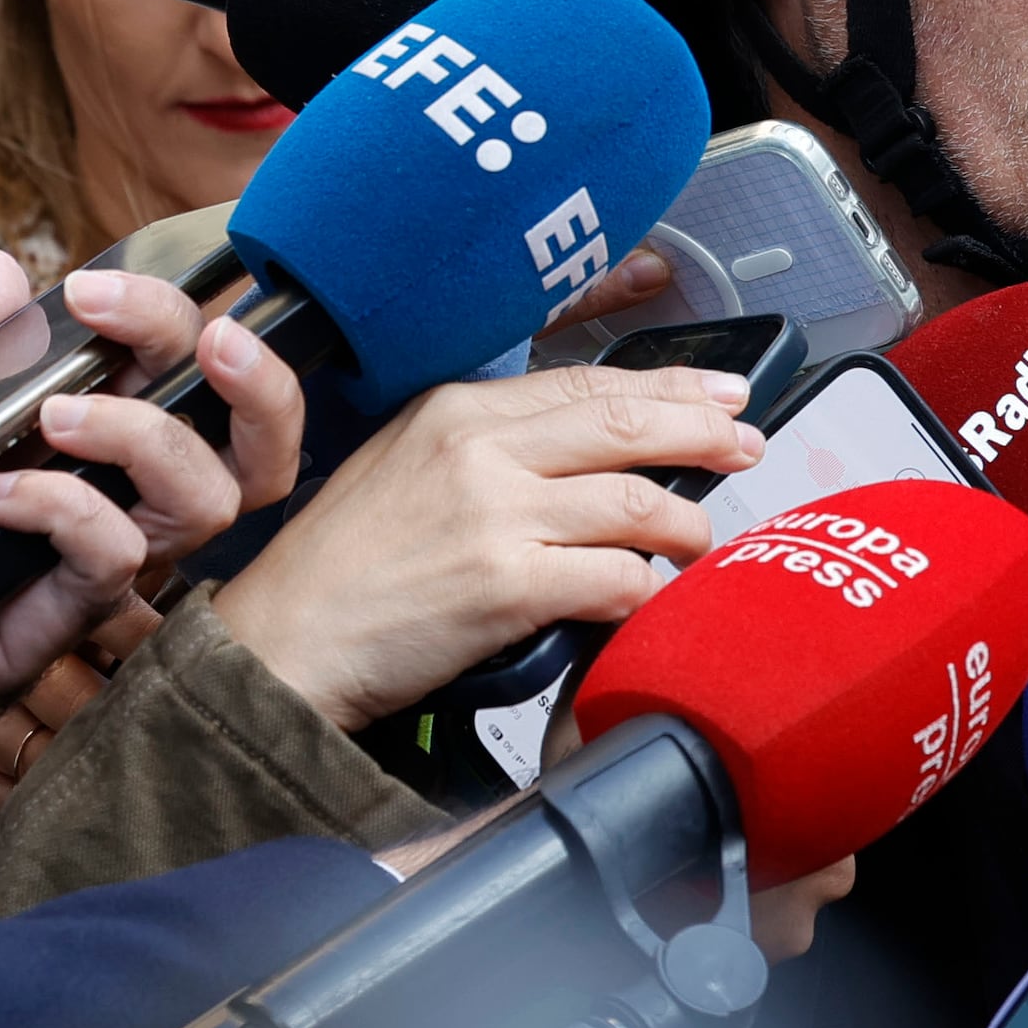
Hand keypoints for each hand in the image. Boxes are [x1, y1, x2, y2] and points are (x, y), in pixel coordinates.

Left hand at [0, 257, 254, 872]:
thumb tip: (2, 268)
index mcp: (93, 432)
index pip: (184, 367)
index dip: (169, 320)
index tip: (94, 292)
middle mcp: (121, 492)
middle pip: (251, 441)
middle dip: (253, 380)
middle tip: (205, 337)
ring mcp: (105, 553)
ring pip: (210, 499)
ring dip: (149, 436)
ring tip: (60, 417)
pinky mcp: (73, 610)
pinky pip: (117, 554)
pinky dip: (67, 507)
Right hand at [214, 364, 759, 729]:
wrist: (281, 645)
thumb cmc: (341, 572)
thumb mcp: (404, 468)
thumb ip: (488, 449)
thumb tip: (584, 454)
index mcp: (454, 410)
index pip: (586, 383)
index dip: (667, 389)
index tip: (716, 399)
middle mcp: (478, 448)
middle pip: (625, 424)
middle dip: (702, 435)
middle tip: (746, 449)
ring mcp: (493, 514)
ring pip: (636, 503)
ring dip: (684, 527)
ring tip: (696, 544)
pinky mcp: (504, 585)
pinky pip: (616, 579)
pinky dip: (647, 593)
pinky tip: (653, 602)